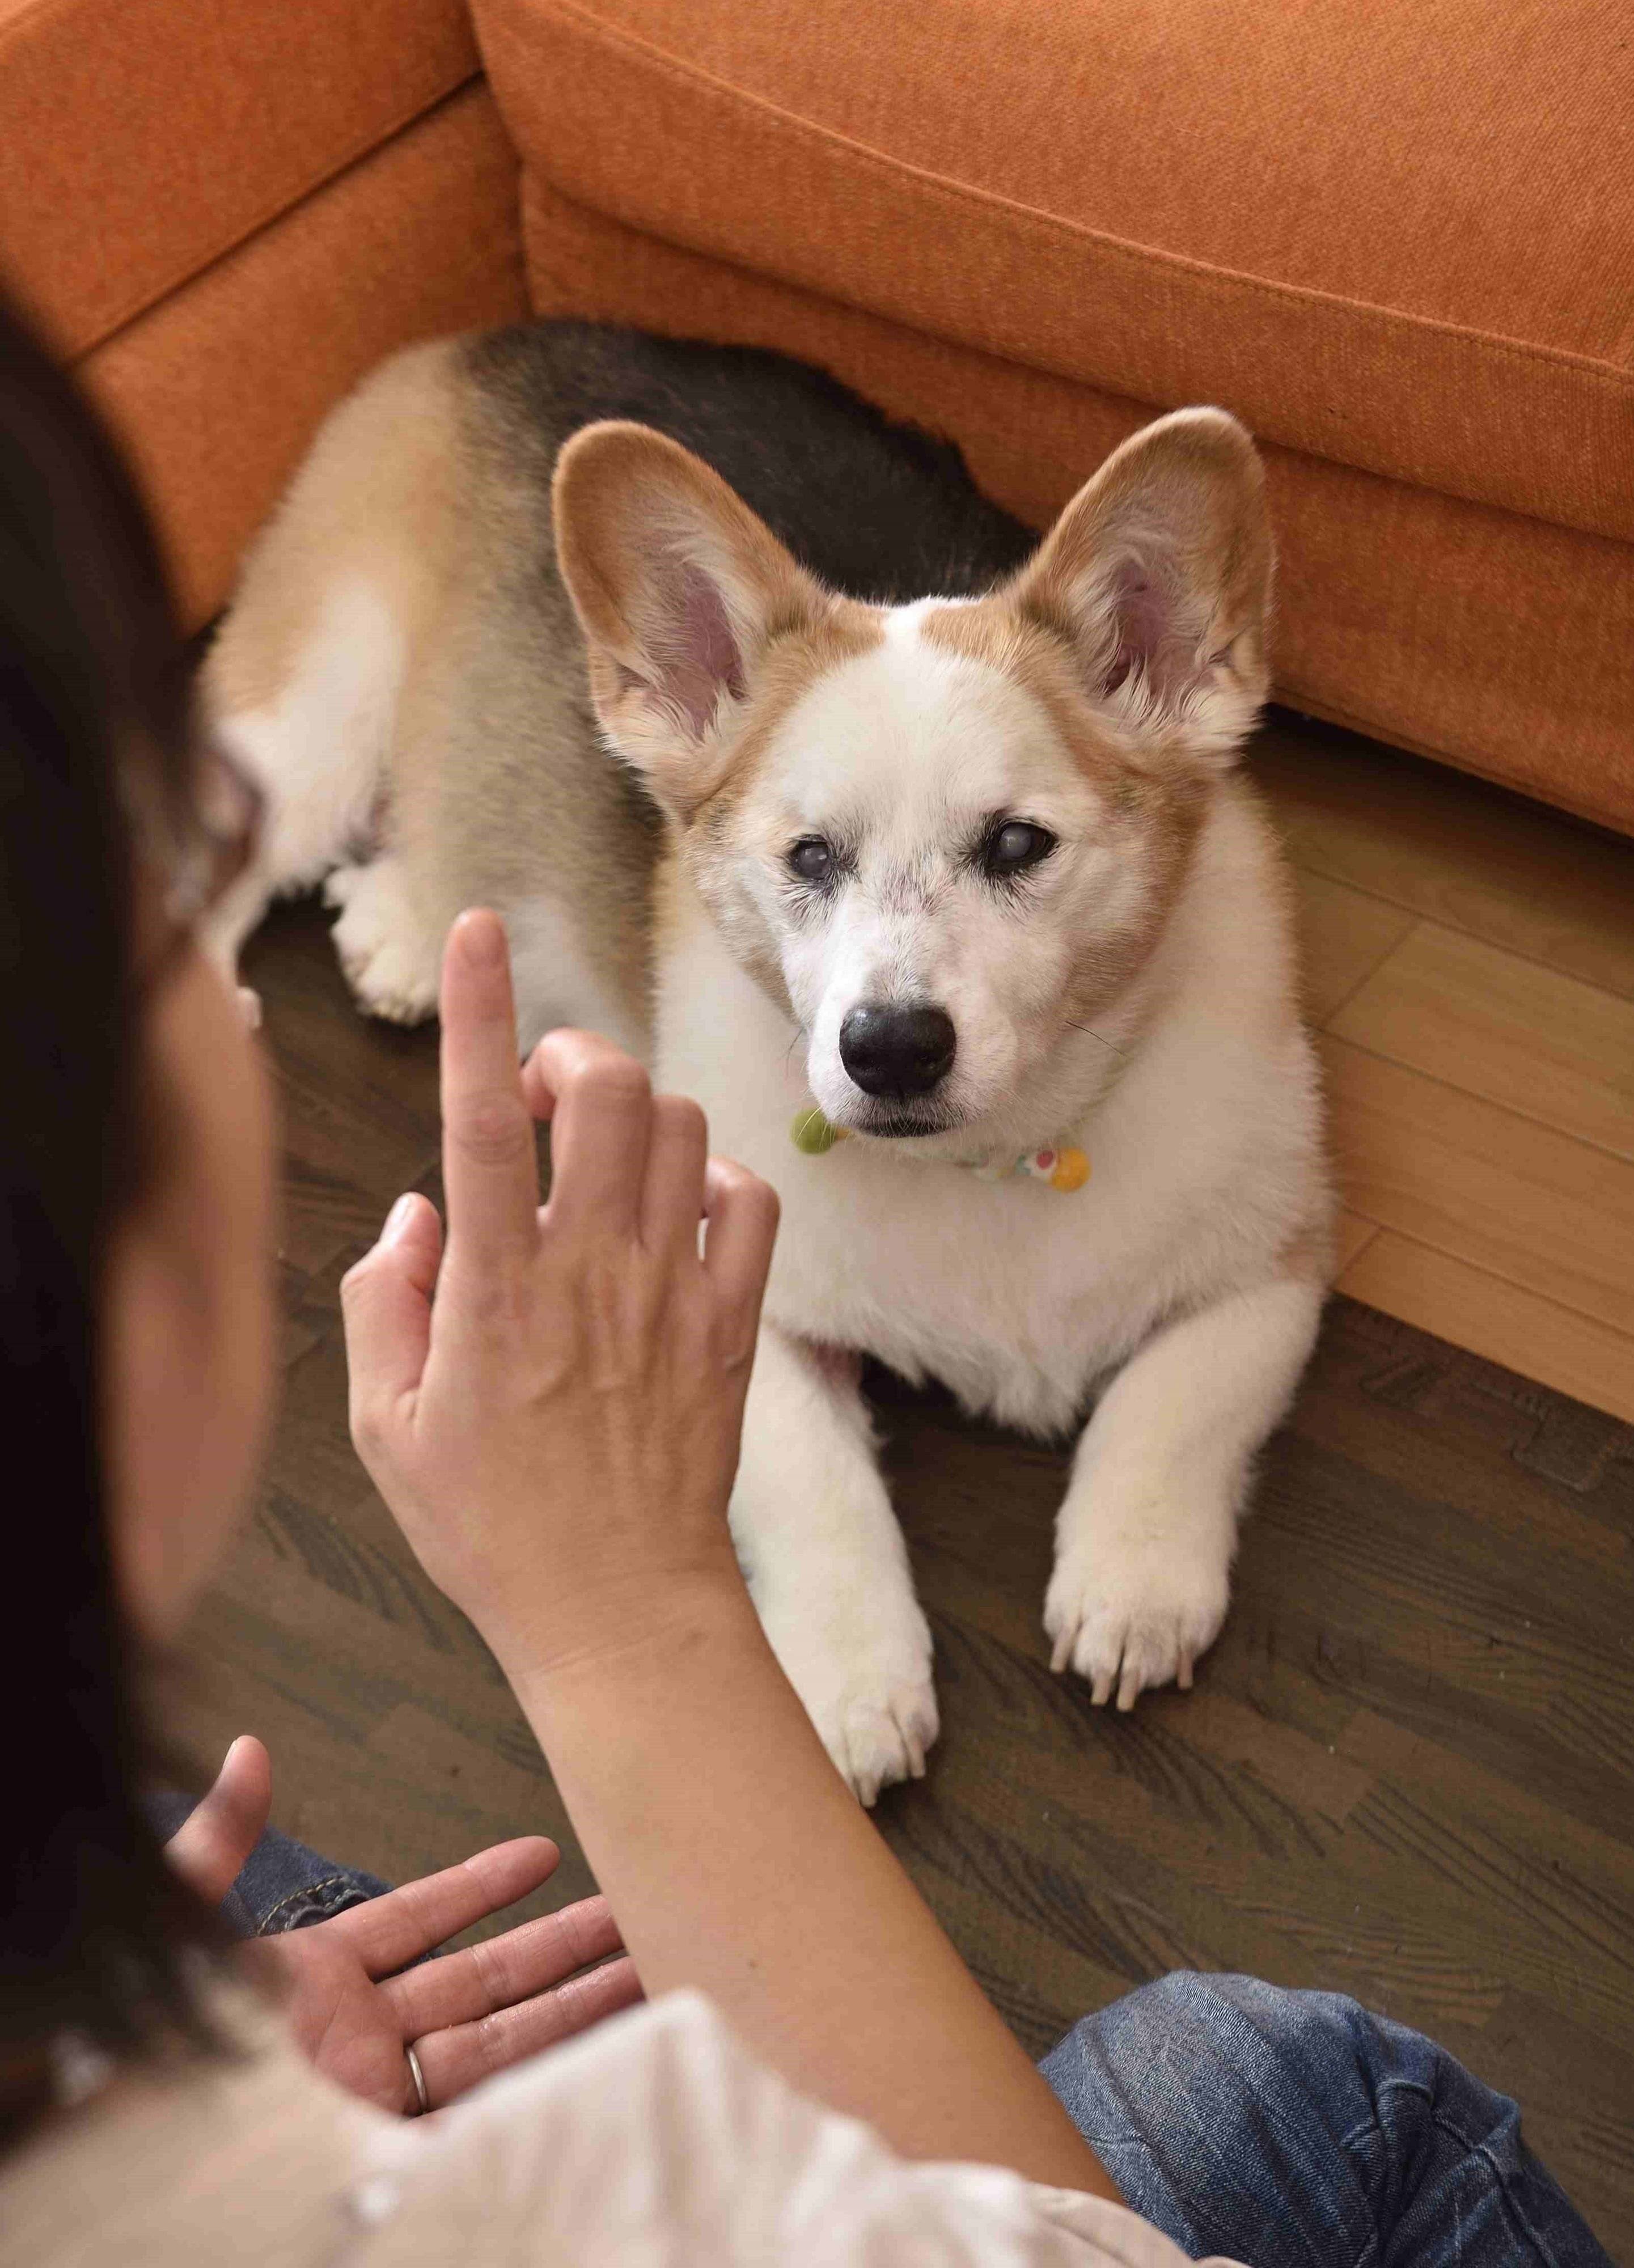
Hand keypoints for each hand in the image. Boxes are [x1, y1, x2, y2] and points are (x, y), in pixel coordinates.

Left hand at [167, 1737, 638, 2113]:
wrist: (162, 2149)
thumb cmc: (167, 2038)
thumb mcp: (185, 1927)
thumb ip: (220, 1843)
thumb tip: (246, 1750)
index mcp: (318, 1981)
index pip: (418, 1919)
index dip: (482, 1885)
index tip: (544, 1849)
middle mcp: (361, 2038)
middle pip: (483, 1982)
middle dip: (561, 1948)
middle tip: (631, 1911)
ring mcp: (382, 2099)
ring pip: (500, 2045)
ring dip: (575, 2009)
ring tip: (646, 1969)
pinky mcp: (395, 2155)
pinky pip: (487, 2116)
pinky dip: (546, 2087)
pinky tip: (601, 2056)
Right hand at [339, 910, 778, 1680]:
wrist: (619, 1610)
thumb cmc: (492, 1527)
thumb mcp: (386, 1427)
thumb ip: (381, 1301)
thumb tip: (415, 1211)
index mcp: (494, 1290)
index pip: (481, 1117)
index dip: (480, 1011)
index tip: (479, 931)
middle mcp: (591, 1271)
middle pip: (607, 1093)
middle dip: (572, 1057)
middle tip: (542, 1098)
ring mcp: (674, 1292)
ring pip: (683, 1131)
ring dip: (638, 1114)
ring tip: (602, 1158)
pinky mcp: (732, 1325)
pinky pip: (752, 1203)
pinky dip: (717, 1180)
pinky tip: (680, 1209)